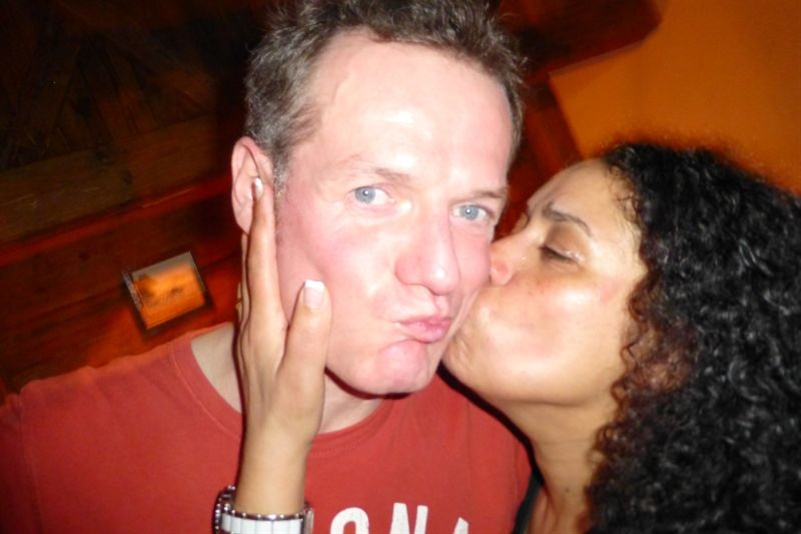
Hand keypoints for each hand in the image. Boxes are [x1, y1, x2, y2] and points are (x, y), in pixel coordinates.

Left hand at [234, 177, 330, 513]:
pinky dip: (256, 260)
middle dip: (252, 218)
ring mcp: (251, 327)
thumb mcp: (304, 377)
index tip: (263, 186)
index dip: (264, 224)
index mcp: (264, 323)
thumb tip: (315, 285)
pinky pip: (253, 285)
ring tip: (256, 206)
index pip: (262, 263)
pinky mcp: (257, 335)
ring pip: (248, 271)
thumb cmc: (292, 411)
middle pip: (249, 259)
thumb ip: (310, 333)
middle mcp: (251, 319)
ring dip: (253, 236)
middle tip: (252, 179)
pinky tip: (261, 259)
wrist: (271, 442)